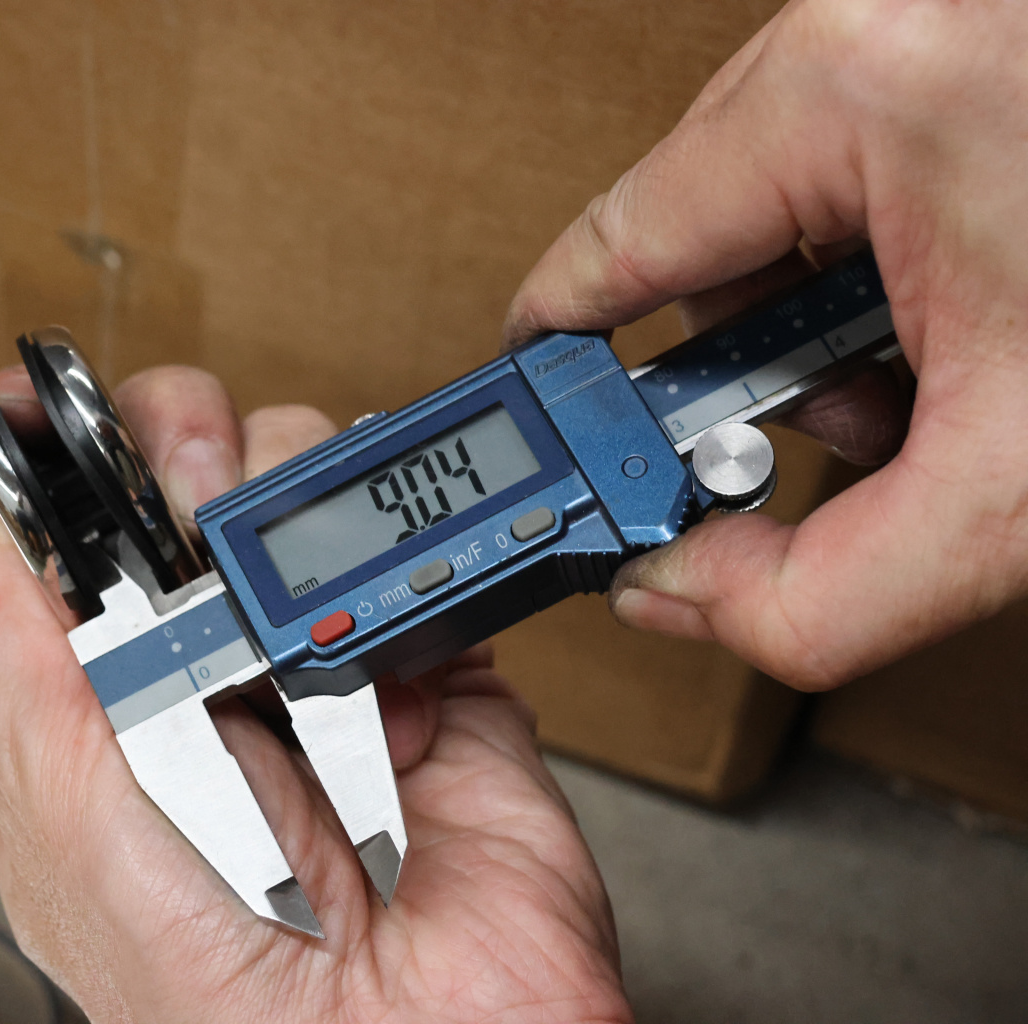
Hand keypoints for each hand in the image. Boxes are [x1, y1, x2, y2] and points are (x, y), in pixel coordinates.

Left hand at [0, 366, 631, 1022]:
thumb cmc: (213, 985)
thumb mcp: (62, 796)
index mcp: (92, 706)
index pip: (50, 530)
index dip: (39, 448)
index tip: (36, 393)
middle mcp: (201, 674)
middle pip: (174, 481)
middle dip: (174, 452)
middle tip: (185, 508)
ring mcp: (313, 665)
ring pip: (292, 488)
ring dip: (286, 497)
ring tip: (283, 597)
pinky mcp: (420, 665)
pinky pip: (406, 543)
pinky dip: (396, 548)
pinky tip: (370, 619)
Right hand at [503, 0, 1027, 689]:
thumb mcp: (1018, 495)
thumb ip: (814, 597)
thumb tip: (681, 595)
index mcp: (853, 91)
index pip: (611, 246)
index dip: (565, 363)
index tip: (548, 428)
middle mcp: (873, 24)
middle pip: (694, 229)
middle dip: (751, 363)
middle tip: (838, 428)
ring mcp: (922, 17)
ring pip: (775, 199)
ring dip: (824, 315)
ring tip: (938, 364)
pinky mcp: (961, 41)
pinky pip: (853, 161)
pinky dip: (884, 258)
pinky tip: (970, 306)